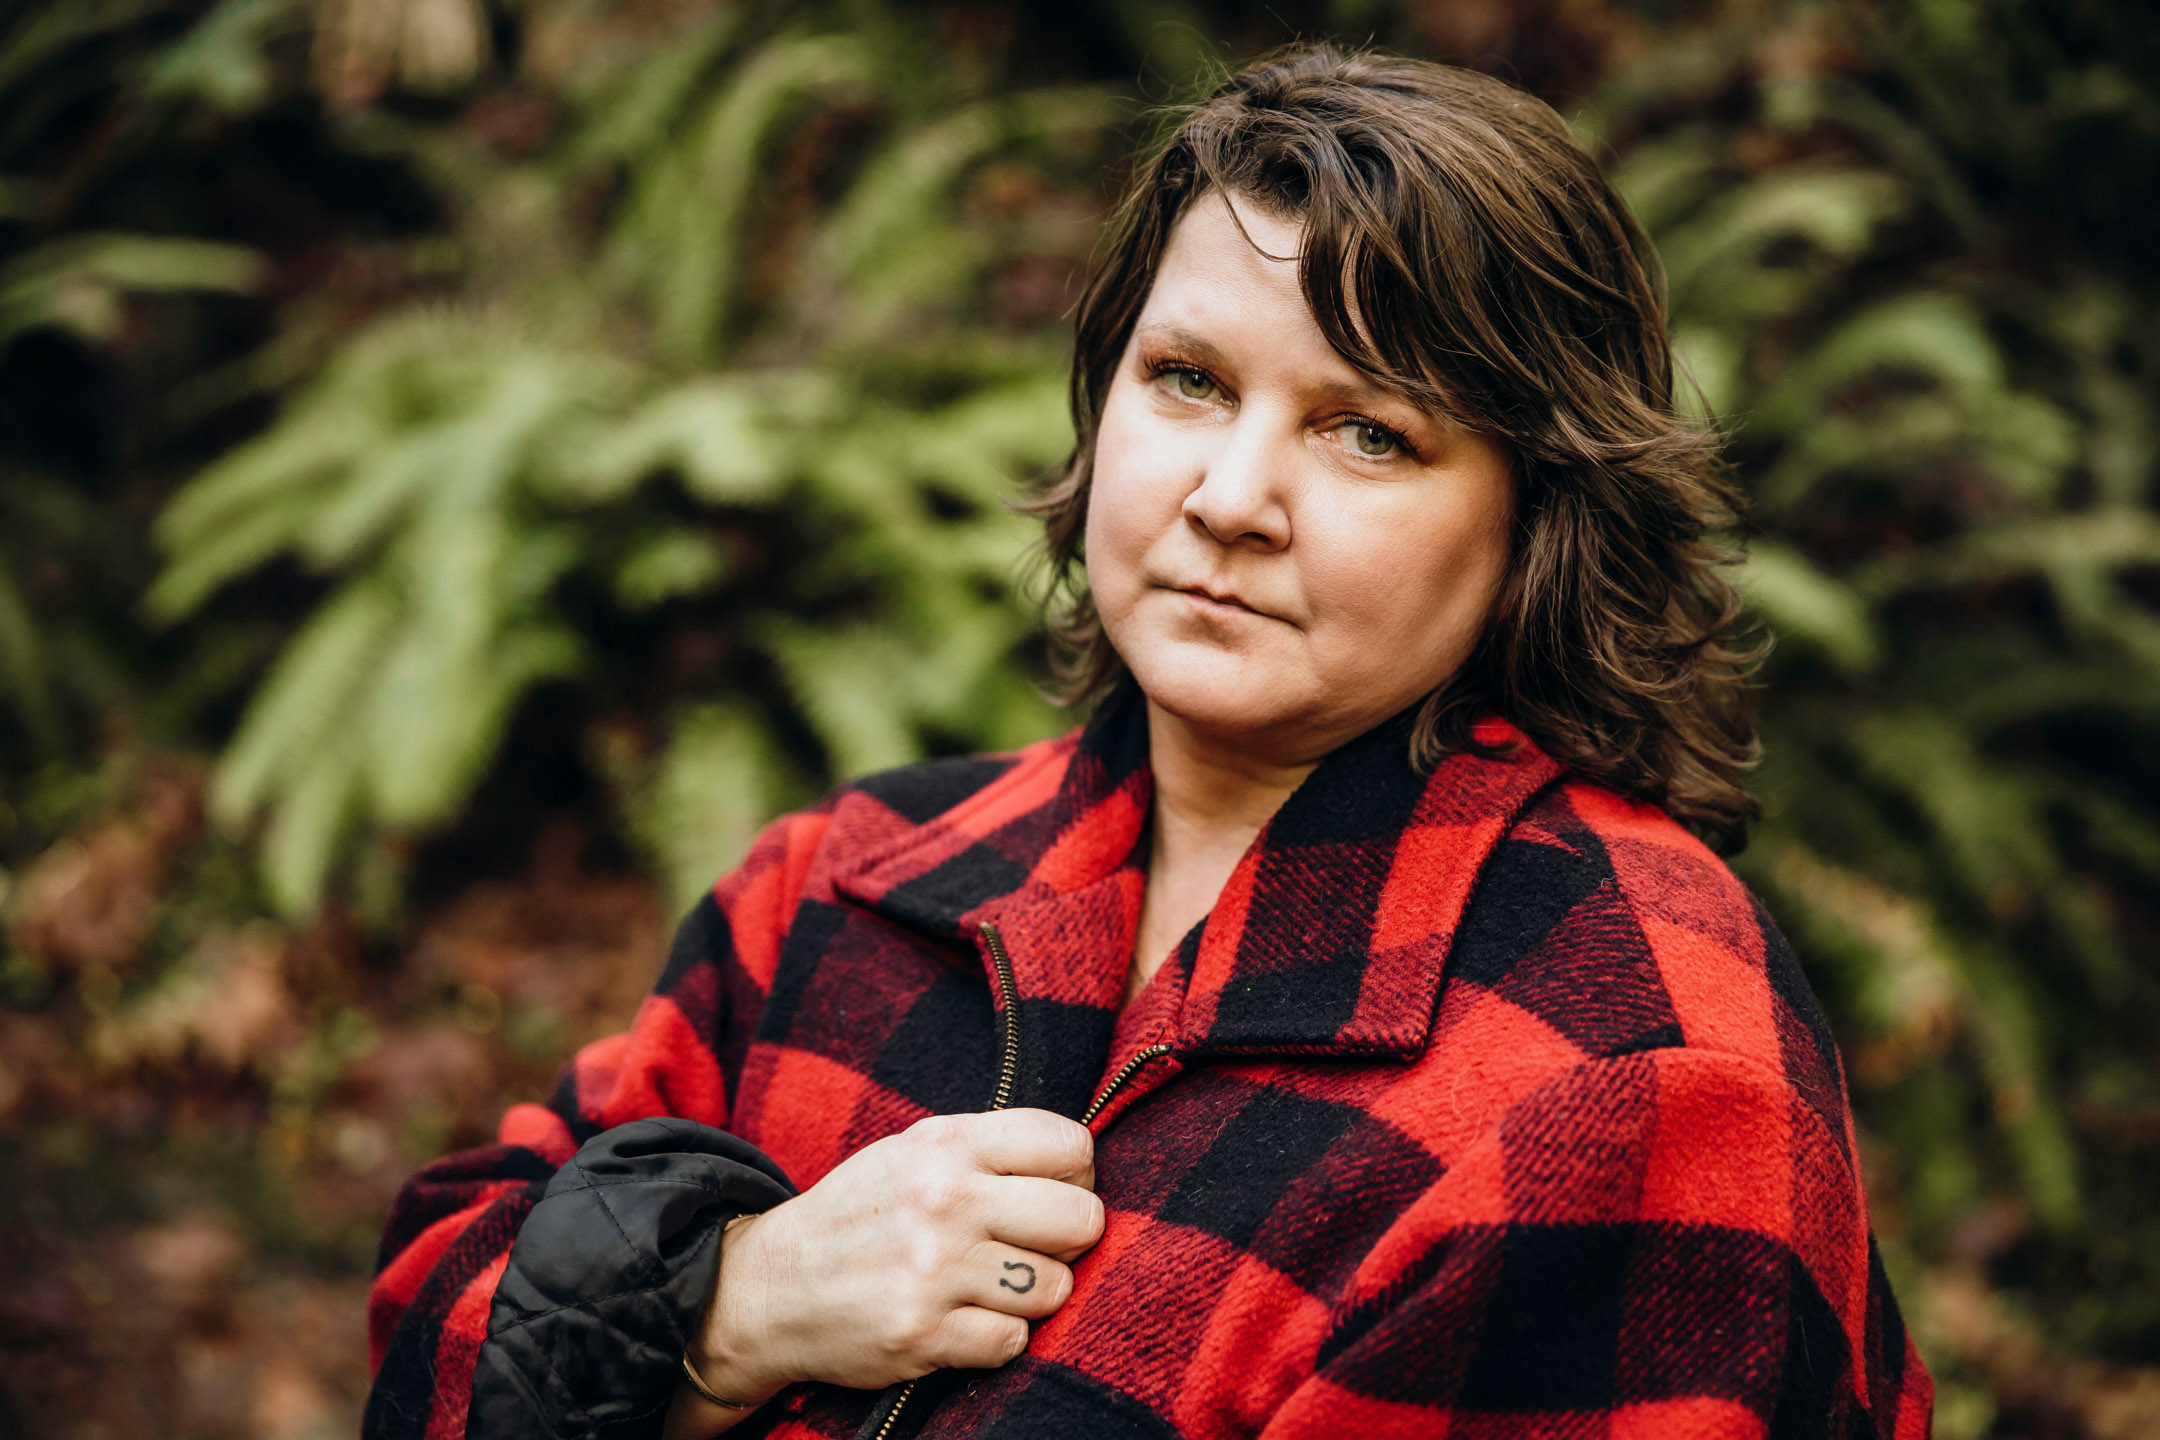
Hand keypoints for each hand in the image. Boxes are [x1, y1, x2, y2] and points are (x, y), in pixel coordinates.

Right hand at [683, 1109, 1101, 1407]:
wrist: (767, 1287)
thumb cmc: (858, 1214)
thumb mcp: (912, 1152)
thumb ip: (989, 1149)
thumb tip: (1081, 1166)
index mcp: (946, 1144)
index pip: (1070, 1146)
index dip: (1076, 1176)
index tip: (1052, 1193)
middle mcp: (944, 1199)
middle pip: (1081, 1218)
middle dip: (1068, 1240)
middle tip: (1032, 1248)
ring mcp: (933, 1268)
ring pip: (1055, 1288)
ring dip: (1032, 1296)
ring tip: (989, 1286)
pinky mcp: (922, 1332)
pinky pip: (1013, 1342)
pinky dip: (997, 1339)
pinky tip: (962, 1321)